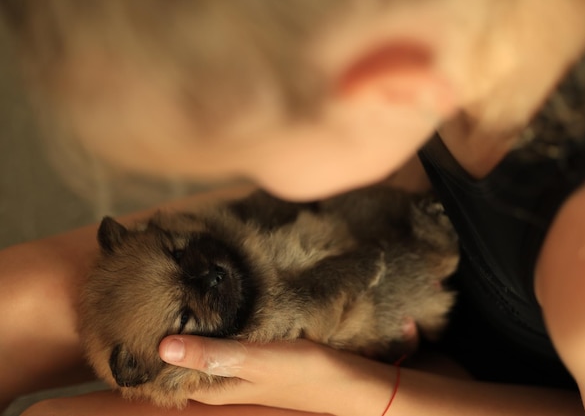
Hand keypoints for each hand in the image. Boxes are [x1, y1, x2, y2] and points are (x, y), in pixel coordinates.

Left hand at [158, 319, 418, 414]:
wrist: (351, 382)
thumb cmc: (305, 373)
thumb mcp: (257, 360)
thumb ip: (214, 354)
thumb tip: (163, 346)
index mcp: (218, 387)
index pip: (169, 373)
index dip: (150, 351)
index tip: (133, 320)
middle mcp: (226, 382)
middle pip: (186, 361)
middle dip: (169, 336)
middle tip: (151, 301)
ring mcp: (243, 371)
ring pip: (206, 351)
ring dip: (193, 331)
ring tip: (176, 298)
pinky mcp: (259, 359)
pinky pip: (227, 343)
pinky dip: (217, 329)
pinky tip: (217, 308)